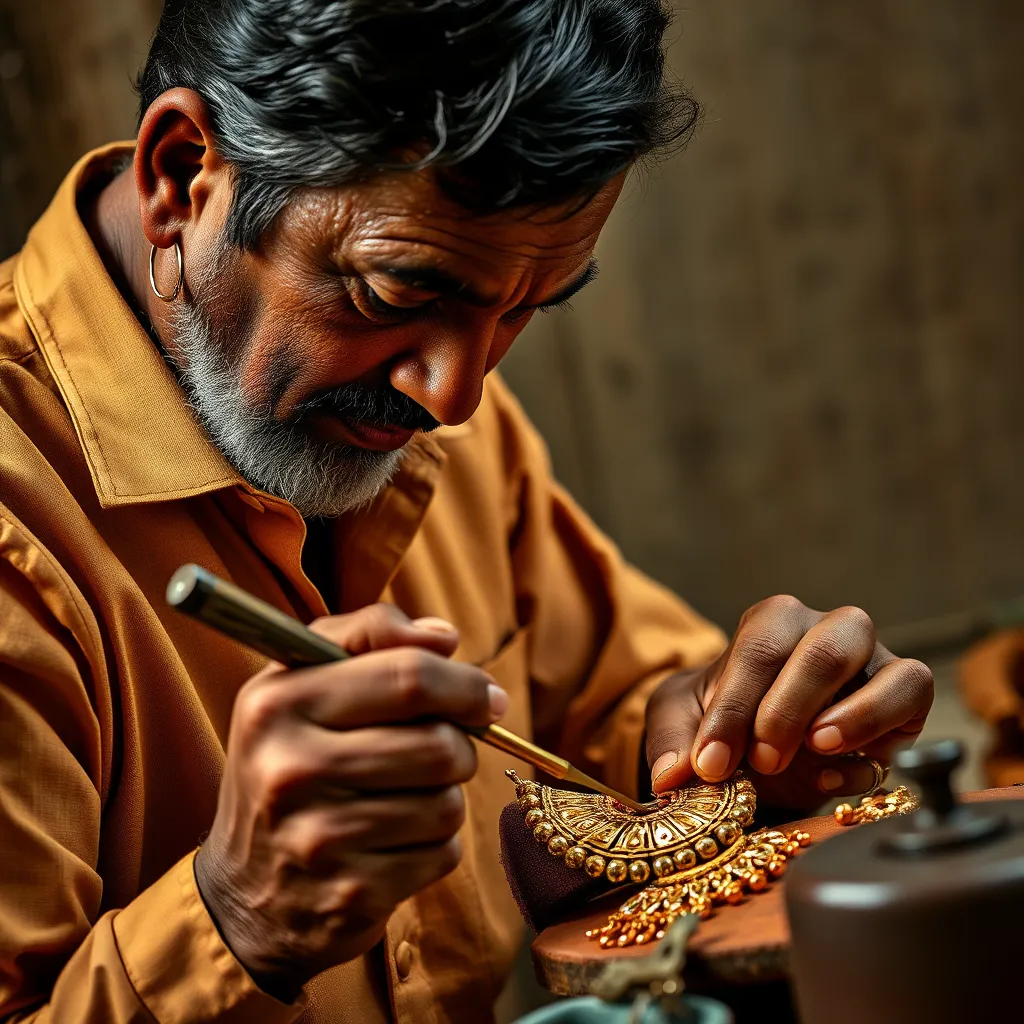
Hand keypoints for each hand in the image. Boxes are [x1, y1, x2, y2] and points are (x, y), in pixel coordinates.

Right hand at [194, 604, 507, 998]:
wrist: (243, 892)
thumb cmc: (289, 762)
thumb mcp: (301, 683)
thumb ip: (368, 636)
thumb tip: (443, 637)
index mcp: (278, 704)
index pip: (407, 676)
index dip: (464, 683)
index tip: (486, 696)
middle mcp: (290, 769)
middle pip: (438, 745)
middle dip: (460, 745)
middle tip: (445, 749)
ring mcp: (319, 839)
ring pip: (447, 803)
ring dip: (444, 797)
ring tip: (406, 797)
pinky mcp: (350, 896)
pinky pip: (441, 854)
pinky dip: (434, 846)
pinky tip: (394, 844)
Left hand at [644, 596, 932, 809]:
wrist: (755, 750)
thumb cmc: (720, 723)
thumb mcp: (680, 725)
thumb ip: (672, 743)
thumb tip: (673, 774)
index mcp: (772, 622)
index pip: (759, 649)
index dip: (734, 708)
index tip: (710, 765)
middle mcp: (831, 631)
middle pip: (828, 650)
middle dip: (791, 709)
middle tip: (761, 761)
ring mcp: (877, 666)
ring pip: (895, 673)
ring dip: (856, 719)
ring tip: (814, 751)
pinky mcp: (907, 705)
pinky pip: (915, 713)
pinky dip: (883, 745)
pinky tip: (835, 776)